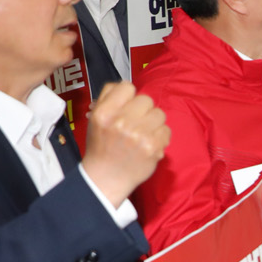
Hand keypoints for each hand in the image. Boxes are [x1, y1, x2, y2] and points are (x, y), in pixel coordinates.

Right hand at [81, 81, 170, 206]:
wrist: (106, 177)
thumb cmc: (102, 146)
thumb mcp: (95, 118)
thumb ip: (108, 97)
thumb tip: (125, 84)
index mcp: (104, 113)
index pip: (126, 87)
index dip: (129, 96)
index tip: (127, 107)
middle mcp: (121, 122)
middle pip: (146, 99)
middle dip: (143, 110)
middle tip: (136, 123)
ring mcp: (139, 135)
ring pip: (159, 113)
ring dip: (153, 123)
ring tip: (142, 134)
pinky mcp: (154, 147)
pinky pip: (166, 130)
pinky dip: (160, 136)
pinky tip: (149, 144)